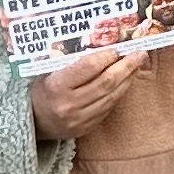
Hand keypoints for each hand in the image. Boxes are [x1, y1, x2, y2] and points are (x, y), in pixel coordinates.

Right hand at [28, 47, 143, 142]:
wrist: (32, 121)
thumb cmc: (42, 89)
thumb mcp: (49, 71)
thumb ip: (73, 60)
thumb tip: (105, 45)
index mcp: (56, 86)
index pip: (89, 67)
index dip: (107, 56)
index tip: (117, 48)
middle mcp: (68, 104)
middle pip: (106, 82)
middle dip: (126, 66)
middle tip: (140, 53)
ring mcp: (78, 119)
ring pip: (111, 96)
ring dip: (128, 79)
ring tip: (137, 65)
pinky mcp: (86, 128)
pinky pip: (108, 108)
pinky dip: (119, 92)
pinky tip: (125, 81)